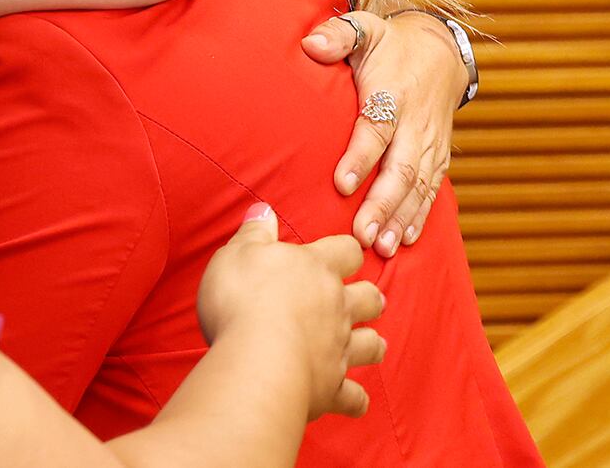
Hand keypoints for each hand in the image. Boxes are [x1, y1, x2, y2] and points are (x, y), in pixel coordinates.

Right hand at [198, 204, 384, 419]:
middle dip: (369, 297)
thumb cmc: (242, 300)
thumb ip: (254, 232)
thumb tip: (264, 209)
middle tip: (364, 298)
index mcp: (316, 269)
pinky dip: (356, 399)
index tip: (343, 253)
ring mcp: (339, 348)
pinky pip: (355, 397)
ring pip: (372, 344)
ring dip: (372, 343)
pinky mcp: (332, 387)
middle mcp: (337, 307)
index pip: (346, 250)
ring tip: (371, 343)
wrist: (256, 360)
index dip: (347, 251)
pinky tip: (355, 400)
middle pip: (370, 297)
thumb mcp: (237, 253)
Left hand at [301, 11, 464, 256]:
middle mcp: (415, 124)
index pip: (376, 129)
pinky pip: (431, 190)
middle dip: (381, 205)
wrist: (440, 51)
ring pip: (418, 187)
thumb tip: (311, 44)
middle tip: (360, 235)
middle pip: (400, 169)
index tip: (340, 184)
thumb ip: (339, 34)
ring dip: (399, 218)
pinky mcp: (437, 156)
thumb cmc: (390, 43)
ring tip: (380, 247)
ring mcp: (430, 144)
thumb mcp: (365, 28)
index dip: (360, 157)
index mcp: (394, 93)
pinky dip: (419, 216)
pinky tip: (402, 240)